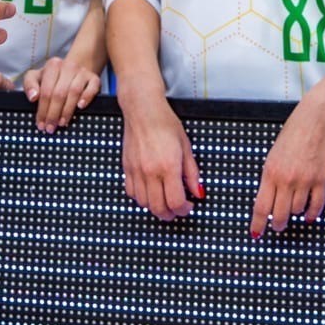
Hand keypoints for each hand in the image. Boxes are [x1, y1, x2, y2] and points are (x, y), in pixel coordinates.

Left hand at [22, 55, 100, 131]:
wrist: (75, 68)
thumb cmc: (53, 77)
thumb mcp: (37, 76)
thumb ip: (30, 84)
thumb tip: (33, 97)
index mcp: (52, 65)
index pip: (46, 90)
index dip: (42, 109)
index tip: (40, 123)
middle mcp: (68, 66)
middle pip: (59, 93)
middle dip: (53, 113)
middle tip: (50, 127)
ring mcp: (82, 72)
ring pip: (74, 92)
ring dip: (67, 110)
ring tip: (62, 123)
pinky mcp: (94, 78)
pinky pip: (92, 89)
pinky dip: (86, 98)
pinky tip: (80, 107)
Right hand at [120, 91, 202, 220]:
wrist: (143, 109)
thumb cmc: (165, 123)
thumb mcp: (186, 146)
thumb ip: (192, 173)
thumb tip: (197, 191)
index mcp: (169, 166)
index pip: (176, 202)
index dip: (185, 209)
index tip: (189, 205)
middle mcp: (151, 171)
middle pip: (159, 208)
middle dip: (171, 214)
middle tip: (177, 209)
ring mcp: (137, 170)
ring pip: (144, 204)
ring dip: (156, 207)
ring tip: (164, 200)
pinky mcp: (127, 168)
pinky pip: (131, 192)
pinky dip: (141, 198)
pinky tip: (149, 191)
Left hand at [250, 98, 324, 235]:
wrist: (315, 121)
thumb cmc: (293, 135)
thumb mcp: (274, 155)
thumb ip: (271, 178)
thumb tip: (268, 200)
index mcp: (270, 172)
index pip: (260, 206)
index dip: (257, 224)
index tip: (256, 234)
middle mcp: (286, 179)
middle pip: (279, 215)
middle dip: (277, 225)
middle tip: (278, 226)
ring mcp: (304, 181)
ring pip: (296, 211)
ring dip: (294, 214)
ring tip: (294, 209)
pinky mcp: (321, 180)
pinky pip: (315, 206)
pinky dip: (311, 214)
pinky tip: (307, 215)